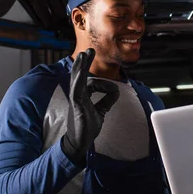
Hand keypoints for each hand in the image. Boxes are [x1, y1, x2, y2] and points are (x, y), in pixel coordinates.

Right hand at [61, 48, 119, 167]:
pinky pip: (77, 92)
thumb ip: (107, 101)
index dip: (105, 86)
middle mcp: (78, 95)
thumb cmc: (87, 127)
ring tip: (83, 55)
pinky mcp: (76, 106)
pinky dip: (78, 82)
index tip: (114, 92)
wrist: (79, 142)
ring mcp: (76, 100)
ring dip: (80, 67)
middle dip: (84, 63)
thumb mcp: (101, 111)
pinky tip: (80, 75)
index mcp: (83, 96)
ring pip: (77, 80)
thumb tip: (116, 90)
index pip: (92, 82)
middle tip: (88, 51)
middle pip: (80, 75)